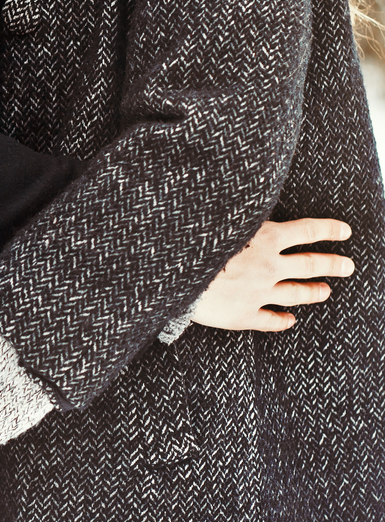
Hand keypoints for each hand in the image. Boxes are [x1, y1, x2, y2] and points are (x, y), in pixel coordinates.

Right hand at [192, 217, 354, 331]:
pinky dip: (283, 321)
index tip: (345, 232)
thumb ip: (239, 213)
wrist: (173, 276)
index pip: (308, 230)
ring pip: (296, 294)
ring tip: (325, 291)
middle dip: (333, 264)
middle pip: (310, 265)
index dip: (329, 230)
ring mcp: (259, 292)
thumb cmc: (193, 240)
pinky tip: (290, 321)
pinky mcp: (244, 314)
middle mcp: (268, 266)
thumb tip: (246, 201)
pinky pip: (271, 320)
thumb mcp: (220, 216)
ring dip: (314, 292)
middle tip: (347, 265)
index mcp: (264, 238)